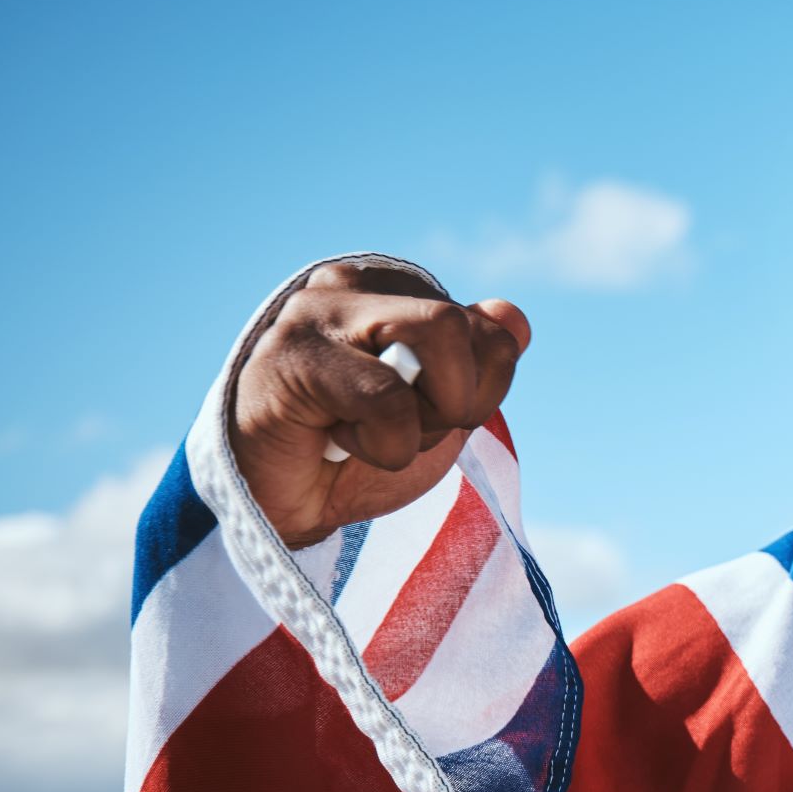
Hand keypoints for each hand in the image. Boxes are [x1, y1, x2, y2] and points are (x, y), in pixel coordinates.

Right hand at [230, 261, 530, 547]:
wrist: (279, 506)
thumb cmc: (356, 454)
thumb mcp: (438, 412)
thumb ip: (479, 364)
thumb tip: (513, 320)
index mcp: (395, 294)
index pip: (494, 330)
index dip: (488, 391)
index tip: (439, 419)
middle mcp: (355, 285)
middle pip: (464, 325)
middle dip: (463, 401)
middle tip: (415, 433)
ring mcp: (318, 310)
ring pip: (438, 335)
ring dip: (427, 419)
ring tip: (376, 436)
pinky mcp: (290, 353)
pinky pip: (387, 397)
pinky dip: (386, 444)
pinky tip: (336, 442)